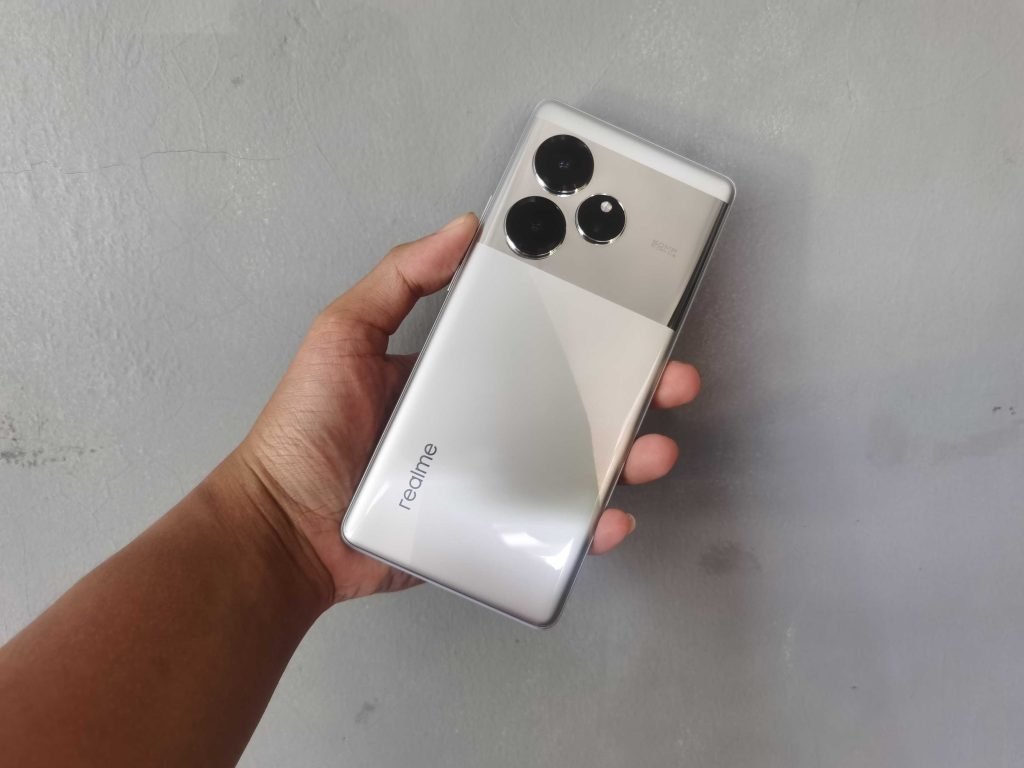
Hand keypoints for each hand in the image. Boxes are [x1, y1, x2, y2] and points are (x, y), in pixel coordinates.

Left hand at [234, 213, 700, 604]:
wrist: (287, 532)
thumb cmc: (309, 429)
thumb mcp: (345, 335)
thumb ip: (397, 280)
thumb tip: (462, 226)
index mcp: (460, 373)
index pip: (534, 341)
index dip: (585, 326)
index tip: (629, 310)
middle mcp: (486, 422)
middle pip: (573, 403)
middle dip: (631, 389)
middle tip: (670, 378)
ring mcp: (494, 478)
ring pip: (577, 464)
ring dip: (627, 456)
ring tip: (653, 450)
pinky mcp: (491, 530)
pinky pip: (552, 526)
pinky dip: (589, 525)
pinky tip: (610, 517)